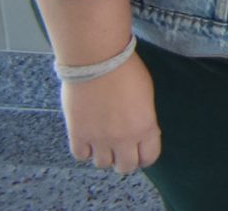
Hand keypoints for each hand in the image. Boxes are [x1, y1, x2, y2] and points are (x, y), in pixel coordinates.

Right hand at [60, 55, 159, 173]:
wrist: (97, 60)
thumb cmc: (126, 70)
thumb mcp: (146, 94)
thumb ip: (144, 118)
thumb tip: (140, 130)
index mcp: (146, 127)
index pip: (149, 157)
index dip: (145, 156)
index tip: (140, 152)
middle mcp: (123, 138)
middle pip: (125, 167)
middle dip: (125, 160)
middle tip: (121, 150)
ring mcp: (99, 139)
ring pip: (102, 164)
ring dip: (103, 154)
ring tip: (103, 141)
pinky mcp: (78, 134)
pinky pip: (81, 155)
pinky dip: (84, 150)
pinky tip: (87, 138)